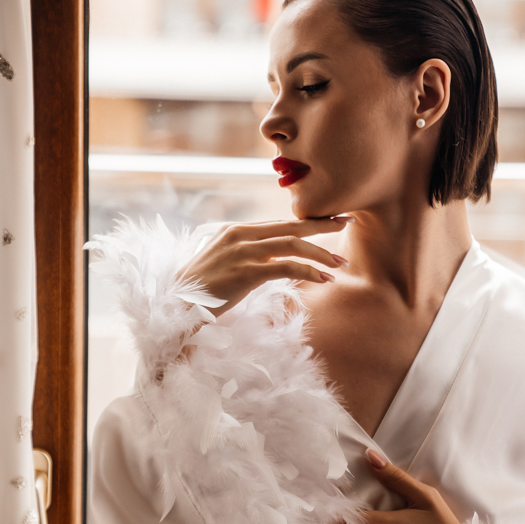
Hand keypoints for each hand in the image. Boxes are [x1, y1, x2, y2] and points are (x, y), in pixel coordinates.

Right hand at [177, 217, 350, 315]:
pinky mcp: (244, 272)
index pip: (279, 223)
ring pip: (291, 245)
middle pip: (290, 226)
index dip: (308, 222)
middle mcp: (240, 235)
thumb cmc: (203, 288)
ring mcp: (242, 252)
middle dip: (321, 225)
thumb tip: (277, 257)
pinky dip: (307, 271)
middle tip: (347, 222)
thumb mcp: (227, 263)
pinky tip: (323, 278)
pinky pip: (284, 267)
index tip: (331, 220)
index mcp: (237, 230)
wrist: (176, 303)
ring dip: (320, 254)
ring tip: (340, 264)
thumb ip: (251, 255)